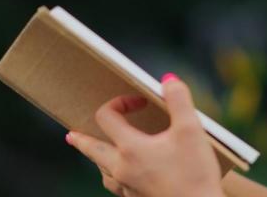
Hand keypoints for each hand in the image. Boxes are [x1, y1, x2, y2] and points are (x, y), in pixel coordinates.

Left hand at [66, 73, 225, 196]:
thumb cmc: (195, 175)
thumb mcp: (192, 129)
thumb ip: (178, 99)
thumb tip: (167, 80)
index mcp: (130, 148)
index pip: (107, 117)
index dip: (119, 102)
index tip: (140, 102)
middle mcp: (122, 170)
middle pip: (92, 151)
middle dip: (82, 140)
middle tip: (71, 136)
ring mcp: (128, 189)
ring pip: (103, 172)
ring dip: (98, 159)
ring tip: (99, 155)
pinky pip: (118, 187)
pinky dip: (116, 176)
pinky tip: (126, 177)